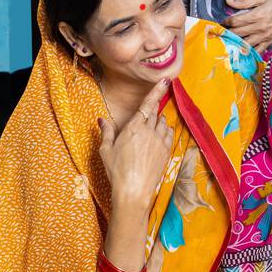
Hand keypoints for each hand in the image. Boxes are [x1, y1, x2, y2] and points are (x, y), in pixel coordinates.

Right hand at [98, 79, 173, 211]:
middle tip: (145, 118)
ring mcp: (160, 141)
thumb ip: (106, 132)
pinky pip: (169, 135)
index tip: (166, 81)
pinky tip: (158, 137)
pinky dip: (165, 132)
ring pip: (164, 123)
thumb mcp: (106, 150)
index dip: (157, 91)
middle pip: (155, 114)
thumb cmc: (116, 170)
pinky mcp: (166, 151)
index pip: (147, 105)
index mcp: (134, 127)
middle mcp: (150, 131)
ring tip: (149, 130)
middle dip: (151, 112)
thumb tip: (102, 119)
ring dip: (158, 122)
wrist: (133, 190)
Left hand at [224, 0, 271, 50]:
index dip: (226, 22)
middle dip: (227, 33)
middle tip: (221, 32)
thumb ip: (245, 1)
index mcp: (256, 15)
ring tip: (228, 42)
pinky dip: (249, 53)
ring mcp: (264, 36)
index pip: (235, 21)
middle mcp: (259, 28)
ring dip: (235, 43)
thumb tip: (228, 1)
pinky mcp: (269, 42)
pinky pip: (257, 50)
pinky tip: (242, 52)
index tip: (222, 21)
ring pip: (245, 43)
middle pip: (237, 33)